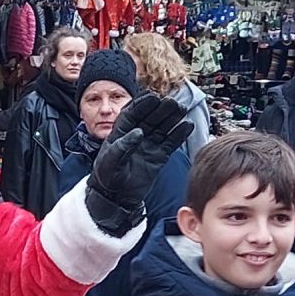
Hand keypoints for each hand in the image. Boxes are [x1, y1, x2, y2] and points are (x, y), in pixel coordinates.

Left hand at [86, 94, 195, 235]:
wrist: (114, 198)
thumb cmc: (106, 178)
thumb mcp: (109, 161)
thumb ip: (122, 146)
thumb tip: (138, 132)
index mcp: (121, 132)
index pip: (132, 113)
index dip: (142, 104)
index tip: (153, 97)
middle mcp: (137, 136)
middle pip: (151, 117)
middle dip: (161, 109)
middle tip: (171, 103)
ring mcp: (149, 145)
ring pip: (163, 127)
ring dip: (172, 118)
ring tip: (181, 110)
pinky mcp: (159, 156)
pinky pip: (171, 142)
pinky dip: (179, 134)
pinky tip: (187, 126)